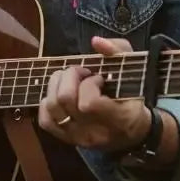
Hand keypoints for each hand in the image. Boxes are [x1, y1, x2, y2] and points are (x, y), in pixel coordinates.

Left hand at [38, 36, 150, 151]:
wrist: (134, 131)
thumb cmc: (133, 98)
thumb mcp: (134, 71)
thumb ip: (118, 52)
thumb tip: (96, 41)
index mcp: (117, 118)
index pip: (89, 103)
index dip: (89, 84)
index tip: (99, 78)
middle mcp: (94, 131)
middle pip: (65, 100)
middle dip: (70, 77)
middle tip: (82, 73)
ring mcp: (78, 137)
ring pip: (51, 107)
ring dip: (57, 85)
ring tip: (70, 80)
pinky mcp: (67, 138)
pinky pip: (45, 121)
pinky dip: (47, 103)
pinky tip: (60, 95)